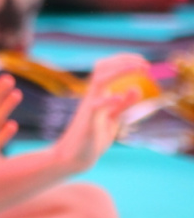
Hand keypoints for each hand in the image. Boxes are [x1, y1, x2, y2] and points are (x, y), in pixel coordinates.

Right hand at [52, 58, 141, 173]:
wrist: (74, 157)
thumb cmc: (92, 139)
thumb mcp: (113, 119)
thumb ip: (123, 105)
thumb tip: (136, 87)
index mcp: (98, 95)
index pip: (107, 68)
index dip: (124, 61)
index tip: (143, 62)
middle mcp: (92, 97)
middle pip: (102, 68)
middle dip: (123, 60)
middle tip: (144, 63)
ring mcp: (89, 108)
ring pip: (100, 81)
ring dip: (119, 71)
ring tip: (137, 68)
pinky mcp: (87, 122)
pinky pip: (95, 107)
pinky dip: (108, 100)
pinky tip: (119, 97)